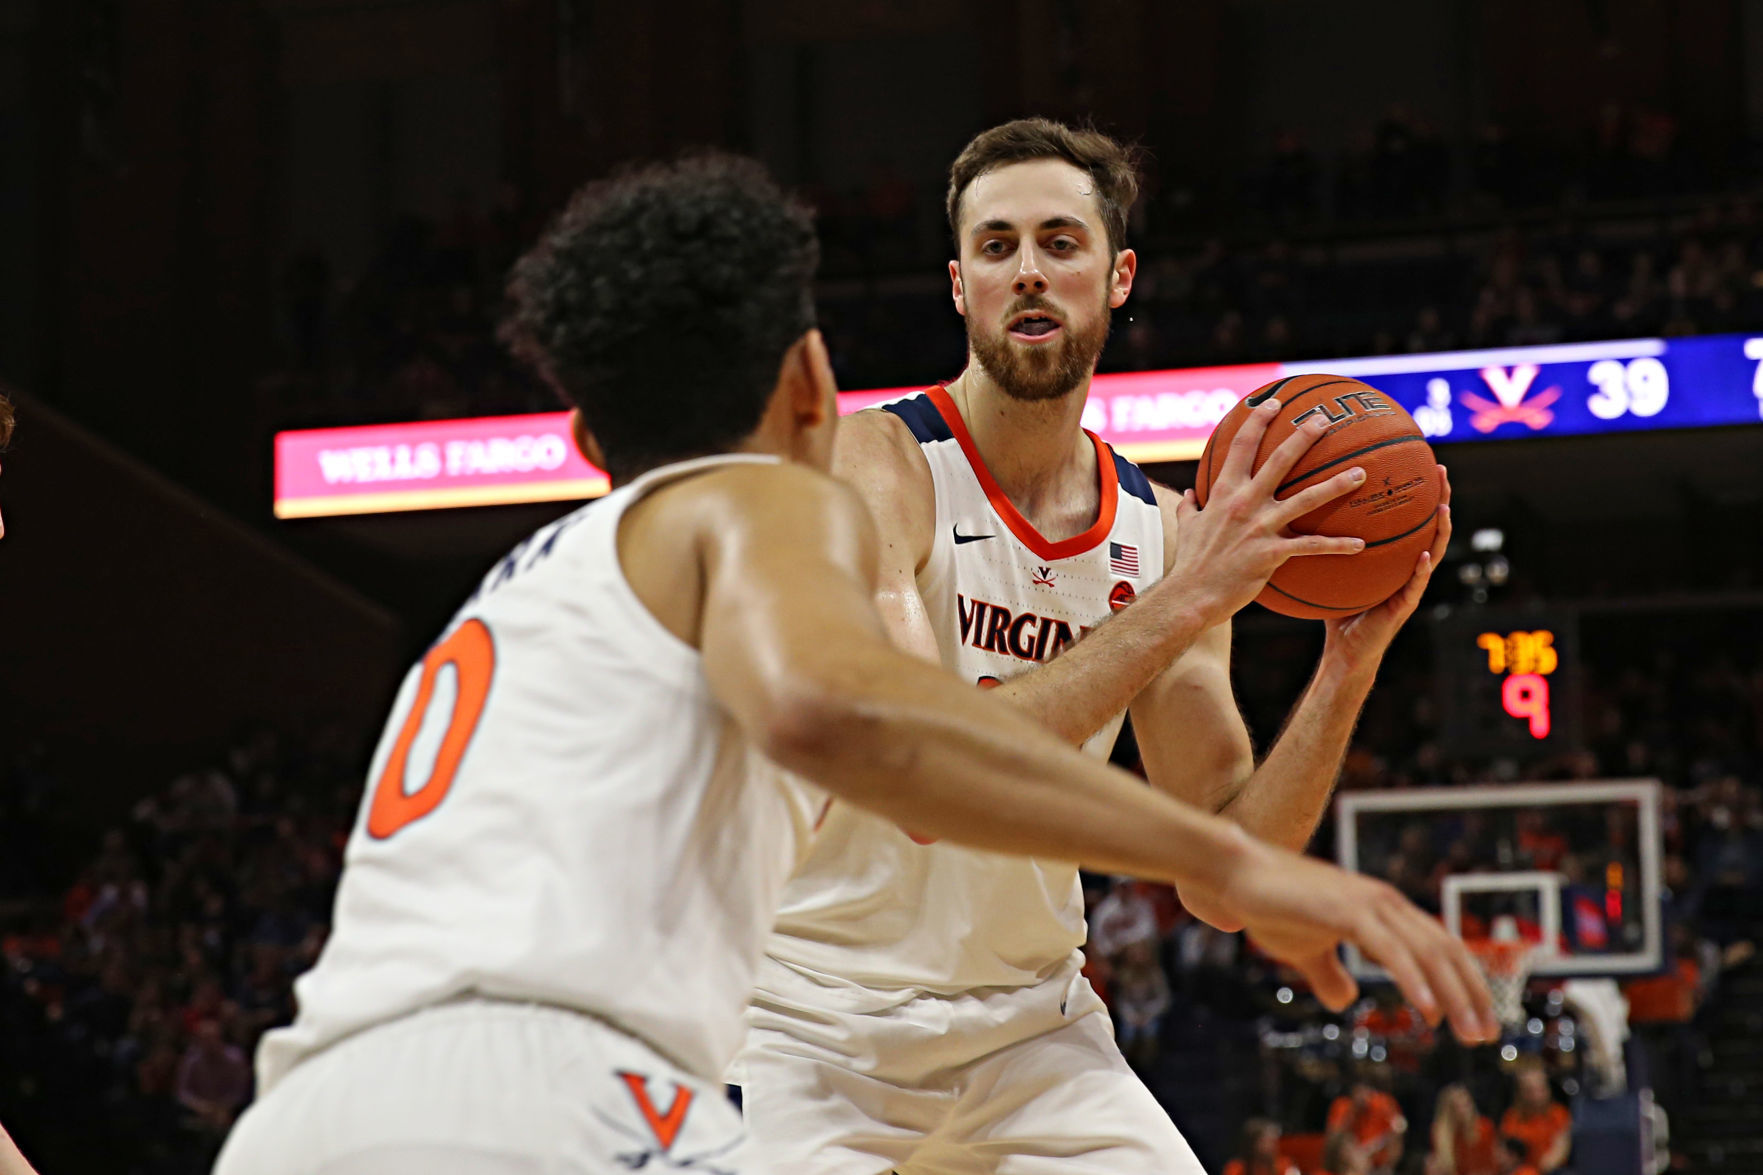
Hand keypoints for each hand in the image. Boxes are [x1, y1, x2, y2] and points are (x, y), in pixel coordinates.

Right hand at [1172, 398, 1367, 625]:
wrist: (1191, 594)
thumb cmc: (1191, 562)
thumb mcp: (1188, 527)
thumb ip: (1190, 507)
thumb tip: (1189, 494)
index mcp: (1225, 492)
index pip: (1241, 446)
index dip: (1258, 421)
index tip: (1274, 403)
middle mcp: (1245, 503)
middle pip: (1280, 460)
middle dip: (1303, 436)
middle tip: (1324, 419)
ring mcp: (1260, 527)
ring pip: (1306, 499)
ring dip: (1336, 484)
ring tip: (1361, 473)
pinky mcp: (1272, 553)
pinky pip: (1311, 546)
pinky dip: (1337, 545)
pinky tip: (1360, 544)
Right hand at [1186, 838, 1499, 1044]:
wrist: (1236, 874)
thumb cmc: (1269, 906)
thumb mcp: (1306, 950)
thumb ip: (1329, 973)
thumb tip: (1346, 999)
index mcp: (1383, 910)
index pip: (1439, 946)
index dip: (1464, 983)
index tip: (1478, 1021)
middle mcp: (1386, 903)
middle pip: (1444, 949)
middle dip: (1471, 994)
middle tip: (1485, 1036)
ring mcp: (1368, 903)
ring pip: (1426, 952)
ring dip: (1454, 994)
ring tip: (1468, 1031)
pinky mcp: (1347, 910)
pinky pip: (1391, 950)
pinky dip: (1415, 980)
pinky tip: (1429, 1010)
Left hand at [1322, 466, 1451, 671]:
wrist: (1344, 650)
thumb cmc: (1337, 607)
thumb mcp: (1330, 567)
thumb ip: (1321, 541)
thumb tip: (1295, 505)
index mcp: (1391, 555)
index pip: (1406, 516)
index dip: (1413, 489)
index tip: (1415, 458)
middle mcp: (1405, 566)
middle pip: (1428, 525)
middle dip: (1438, 498)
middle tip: (1440, 470)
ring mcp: (1408, 587)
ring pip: (1432, 552)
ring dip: (1441, 531)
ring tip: (1445, 508)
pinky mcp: (1402, 607)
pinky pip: (1414, 586)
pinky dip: (1420, 570)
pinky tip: (1423, 555)